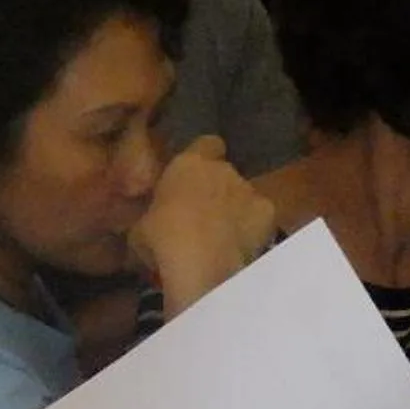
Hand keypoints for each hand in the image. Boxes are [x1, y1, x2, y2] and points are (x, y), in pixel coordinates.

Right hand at [131, 138, 275, 316]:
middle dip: (218, 189)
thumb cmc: (161, 242)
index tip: (196, 176)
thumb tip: (156, 220)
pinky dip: (253, 228)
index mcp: (188, 164)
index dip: (205, 158)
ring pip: (244, 196)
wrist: (201, 264)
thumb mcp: (141, 227)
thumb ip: (156, 212)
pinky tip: (242, 247)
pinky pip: (260, 217)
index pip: (207, 144)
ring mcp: (249, 189)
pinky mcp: (268, 212)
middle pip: (225, 172)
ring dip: (236, 210)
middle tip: (204, 216)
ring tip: (223, 238)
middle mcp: (223, 169)